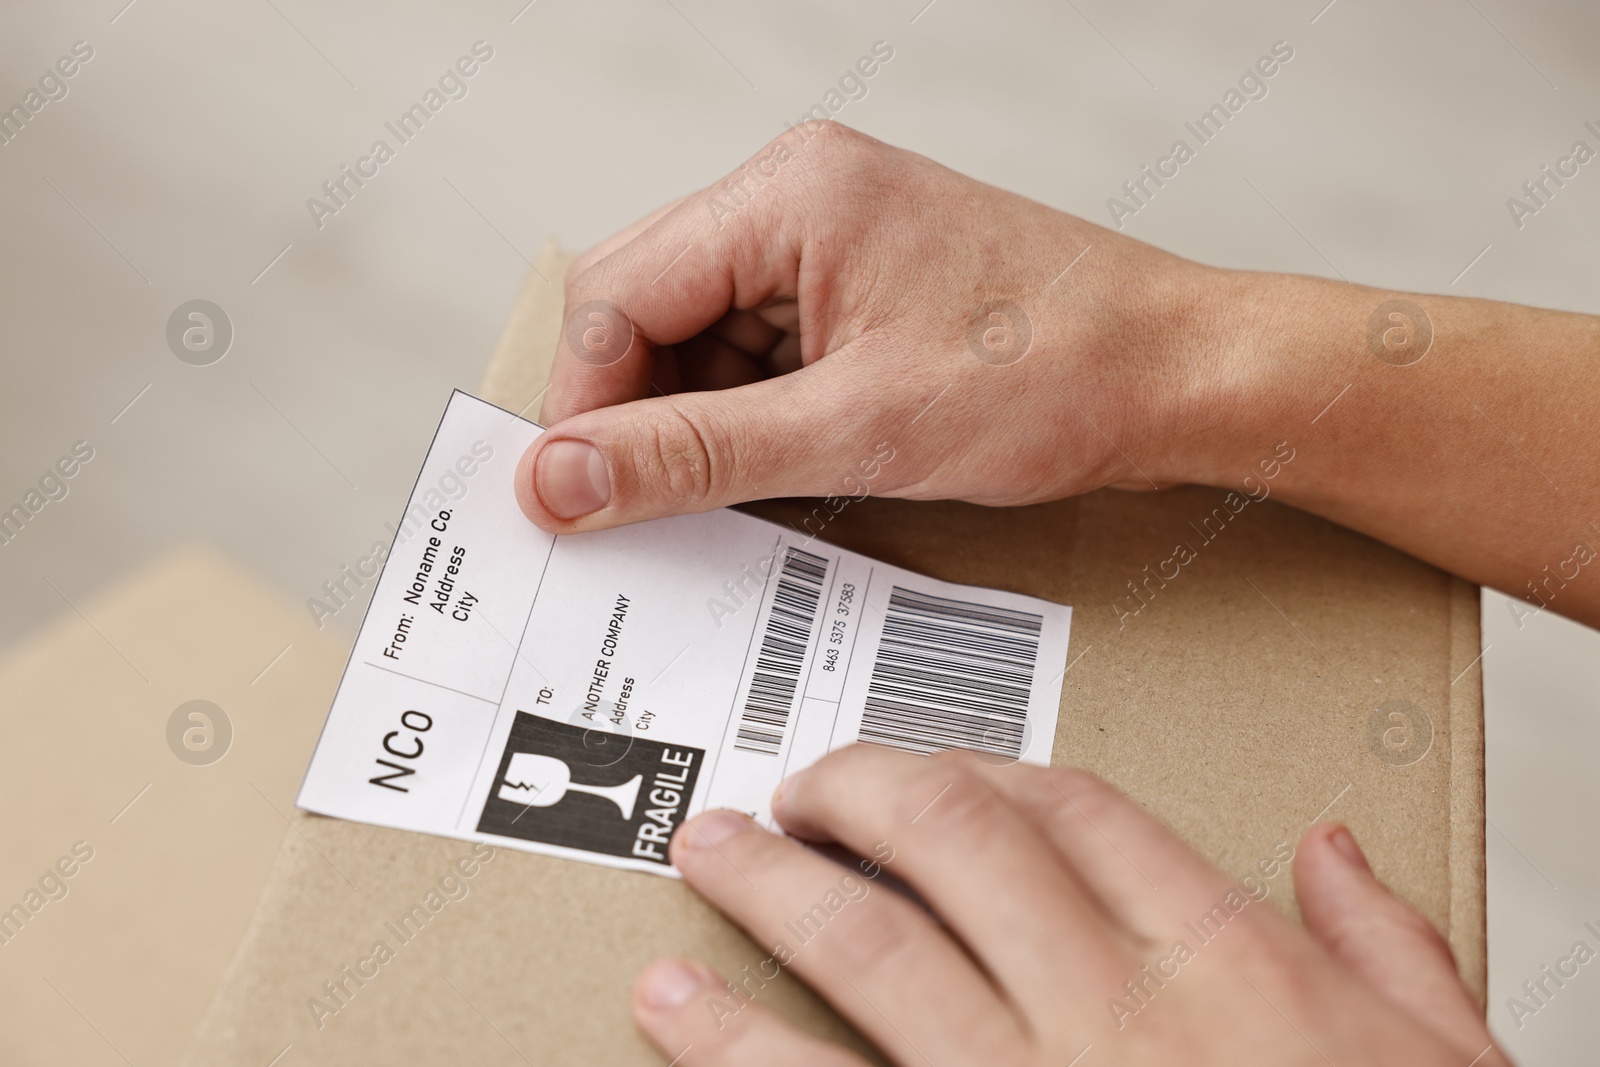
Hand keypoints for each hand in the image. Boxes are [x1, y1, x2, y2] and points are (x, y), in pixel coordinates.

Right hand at [516, 122, 1225, 530]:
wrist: (1179, 377)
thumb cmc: (1057, 374)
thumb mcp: (857, 430)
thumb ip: (694, 454)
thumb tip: (562, 479)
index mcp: (789, 194)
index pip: (619, 291)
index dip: (580, 402)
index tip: (567, 499)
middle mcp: (798, 200)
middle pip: (647, 309)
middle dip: (634, 415)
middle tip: (631, 514)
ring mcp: (828, 245)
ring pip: (697, 342)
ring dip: (694, 426)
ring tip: (726, 503)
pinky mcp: (855, 293)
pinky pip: (757, 356)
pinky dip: (747, 423)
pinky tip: (771, 478)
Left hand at [631, 745, 1506, 1066]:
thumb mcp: (1437, 1064)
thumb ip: (1384, 946)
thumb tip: (1333, 852)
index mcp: (1228, 967)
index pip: (1078, 813)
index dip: (987, 772)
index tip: (939, 771)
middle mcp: (1114, 1016)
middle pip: (955, 844)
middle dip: (859, 793)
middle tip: (798, 786)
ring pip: (869, 952)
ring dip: (772, 890)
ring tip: (709, 854)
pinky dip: (734, 1047)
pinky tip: (672, 1010)